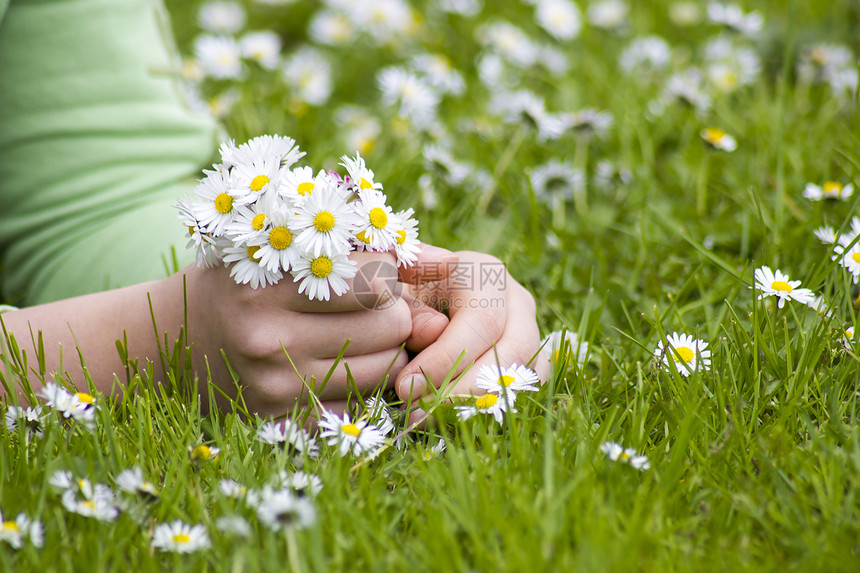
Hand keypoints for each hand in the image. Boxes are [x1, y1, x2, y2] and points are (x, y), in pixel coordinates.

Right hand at [184, 250, 424, 416]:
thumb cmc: (236, 282)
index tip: (372, 270)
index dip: (386, 272)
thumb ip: (331, 246)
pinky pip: (360, 404)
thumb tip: (408, 256)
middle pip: (391, 324)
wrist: (171, 340)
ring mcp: (276, 385)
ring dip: (384, 349)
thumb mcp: (268, 248)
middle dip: (393, 311)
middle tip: (375, 305)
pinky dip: (361, 385)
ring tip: (359, 333)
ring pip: (386, 367)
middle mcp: (269, 338)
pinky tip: (343, 366)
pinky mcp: (281, 421)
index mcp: (268, 284)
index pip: (375, 279)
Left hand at [395, 245, 550, 415]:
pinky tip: (452, 423)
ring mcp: (529, 333)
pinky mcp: (528, 362)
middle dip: (467, 390)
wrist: (419, 300)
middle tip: (422, 413)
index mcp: (486, 274)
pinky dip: (490, 411)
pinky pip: (524, 393)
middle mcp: (517, 302)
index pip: (481, 322)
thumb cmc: (405, 294)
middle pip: (513, 352)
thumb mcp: (398, 292)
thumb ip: (409, 311)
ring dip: (480, 406)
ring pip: (525, 377)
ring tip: (432, 421)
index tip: (406, 387)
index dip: (446, 360)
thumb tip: (430, 334)